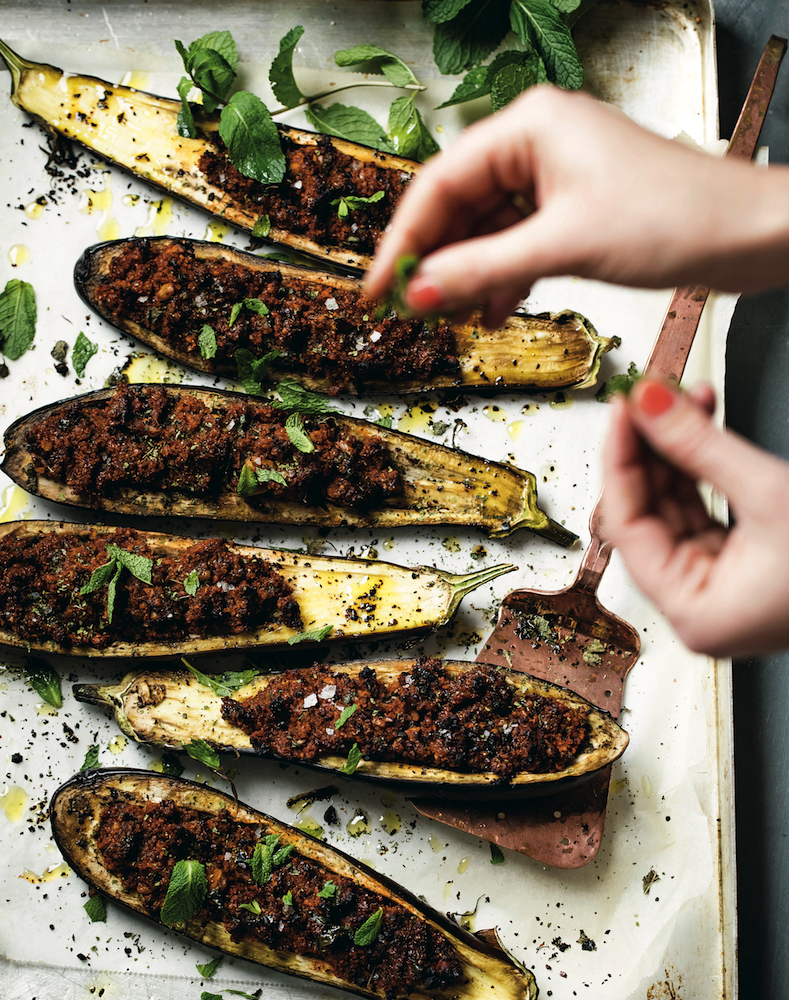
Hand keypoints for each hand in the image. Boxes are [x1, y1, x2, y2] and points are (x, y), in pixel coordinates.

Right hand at [365, 85, 788, 326]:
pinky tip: (496, 309)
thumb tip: (418, 293)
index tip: (376, 288)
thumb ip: (481, 271)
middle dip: (435, 261)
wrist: (745, 234)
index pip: (439, 184)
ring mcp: (555, 176)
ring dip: (469, 274)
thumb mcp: (561, 247)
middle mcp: (536, 143)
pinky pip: (518, 241)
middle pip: (459, 206)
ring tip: (452, 317)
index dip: (402, 241)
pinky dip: (504, 277)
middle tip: (407, 309)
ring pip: (488, 228)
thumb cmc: (671, 217)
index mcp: (527, 127)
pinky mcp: (574, 207)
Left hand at [601, 378, 788, 657]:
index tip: (623, 408)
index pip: (627, 524)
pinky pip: (705, 507)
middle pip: (648, 513)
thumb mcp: (771, 492)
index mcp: (696, 613)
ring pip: (676, 505)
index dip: (620, 459)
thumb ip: (700, 446)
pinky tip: (701, 422)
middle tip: (650, 394)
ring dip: (679, 449)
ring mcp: (721, 585)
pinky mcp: (744, 563)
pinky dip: (704, 467)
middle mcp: (701, 606)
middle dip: (651, 447)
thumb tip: (649, 403)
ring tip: (684, 397)